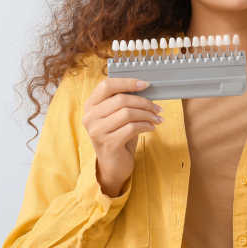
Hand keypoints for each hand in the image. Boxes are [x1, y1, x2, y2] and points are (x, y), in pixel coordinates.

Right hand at [82, 78, 163, 195]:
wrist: (113, 165)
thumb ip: (124, 101)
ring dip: (147, 114)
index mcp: (90, 105)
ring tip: (157, 118)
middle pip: (121, 99)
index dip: (127, 82)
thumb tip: (145, 87)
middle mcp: (90, 117)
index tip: (145, 84)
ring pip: (127, 113)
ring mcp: (97, 131)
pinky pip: (132, 128)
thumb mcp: (117, 115)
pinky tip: (151, 127)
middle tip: (157, 108)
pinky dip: (146, 126)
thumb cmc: (118, 135)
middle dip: (144, 102)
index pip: (106, 85)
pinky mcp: (108, 144)